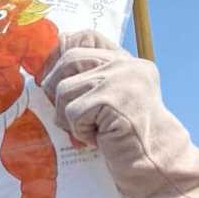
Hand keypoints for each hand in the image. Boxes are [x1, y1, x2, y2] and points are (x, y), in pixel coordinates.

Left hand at [42, 31, 198, 197]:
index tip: (50, 75)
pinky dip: (79, 130)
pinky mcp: (114, 99)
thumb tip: (46, 64)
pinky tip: (98, 137)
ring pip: (64, 88)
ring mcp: (123, 79)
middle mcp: (126, 64)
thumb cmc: (121, 136)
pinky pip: (72, 111)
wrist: (152, 162)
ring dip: (68, 117)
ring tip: (91, 129)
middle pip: (68, 59)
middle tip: (67, 113)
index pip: (86, 35)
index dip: (59, 51)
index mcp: (125, 60)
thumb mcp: (104, 100)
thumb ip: (85, 79)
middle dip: (56, 89)